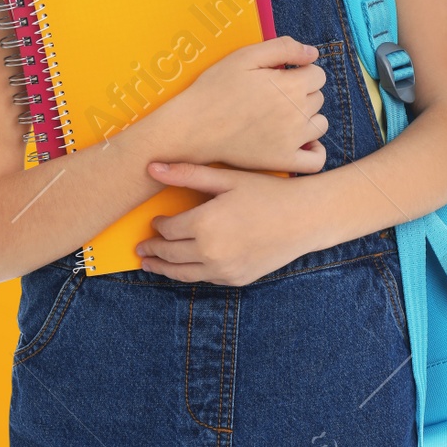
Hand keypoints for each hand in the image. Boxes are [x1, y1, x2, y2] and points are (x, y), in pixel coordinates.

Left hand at [135, 162, 318, 284]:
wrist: (304, 218)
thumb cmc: (267, 192)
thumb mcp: (227, 179)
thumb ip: (187, 174)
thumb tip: (152, 168)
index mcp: (204, 224)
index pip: (167, 230)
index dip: (157, 226)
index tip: (155, 221)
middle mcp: (210, 251)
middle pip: (169, 254)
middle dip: (153, 250)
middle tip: (141, 248)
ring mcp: (224, 269)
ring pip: (182, 273)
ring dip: (163, 269)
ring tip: (149, 265)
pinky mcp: (237, 279)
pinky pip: (205, 279)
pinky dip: (190, 274)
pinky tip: (185, 269)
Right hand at [156, 36, 327, 173]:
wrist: (193, 126)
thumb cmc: (216, 88)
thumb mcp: (246, 56)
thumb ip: (284, 48)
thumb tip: (313, 53)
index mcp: (290, 86)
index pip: (318, 74)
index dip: (300, 71)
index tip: (280, 76)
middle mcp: (297, 113)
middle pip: (319, 97)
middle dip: (302, 92)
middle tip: (274, 95)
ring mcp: (292, 140)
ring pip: (320, 124)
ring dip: (307, 118)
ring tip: (282, 116)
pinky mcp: (283, 160)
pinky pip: (316, 159)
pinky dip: (314, 150)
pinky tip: (302, 142)